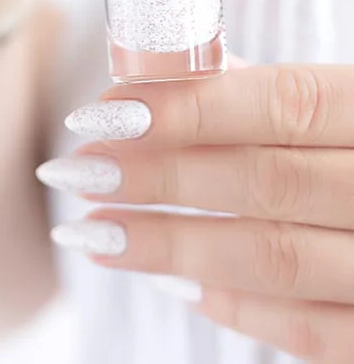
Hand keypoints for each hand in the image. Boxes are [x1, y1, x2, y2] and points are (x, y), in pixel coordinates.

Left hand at [39, 64, 353, 361]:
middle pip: (266, 182)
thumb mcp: (349, 98)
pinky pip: (310, 330)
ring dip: (172, 246)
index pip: (283, 103)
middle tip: (80, 171)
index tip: (102, 114)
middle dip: (160, 177)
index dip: (187, 108)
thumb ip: (272, 91)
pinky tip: (176, 283)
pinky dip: (237, 307)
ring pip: (277, 259)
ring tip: (95, 230)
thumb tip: (170, 77)